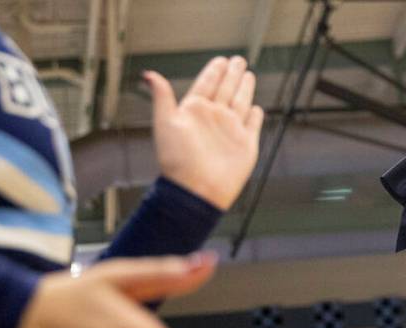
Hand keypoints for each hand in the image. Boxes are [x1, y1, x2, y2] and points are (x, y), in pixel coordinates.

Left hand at [146, 56, 264, 209]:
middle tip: (237, 59)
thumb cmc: (177, 159)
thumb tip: (149, 74)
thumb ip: (162, 97)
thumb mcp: (165, 122)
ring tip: (247, 74)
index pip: (206, 84)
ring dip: (245, 89)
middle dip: (232, 74)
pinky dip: (255, 117)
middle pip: (225, 90)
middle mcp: (214, 118)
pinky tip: (256, 109)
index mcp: (195, 111)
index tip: (220, 60)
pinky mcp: (246, 146)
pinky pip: (253, 126)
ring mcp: (231, 131)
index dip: (213, 72)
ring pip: (240, 103)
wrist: (196, 190)